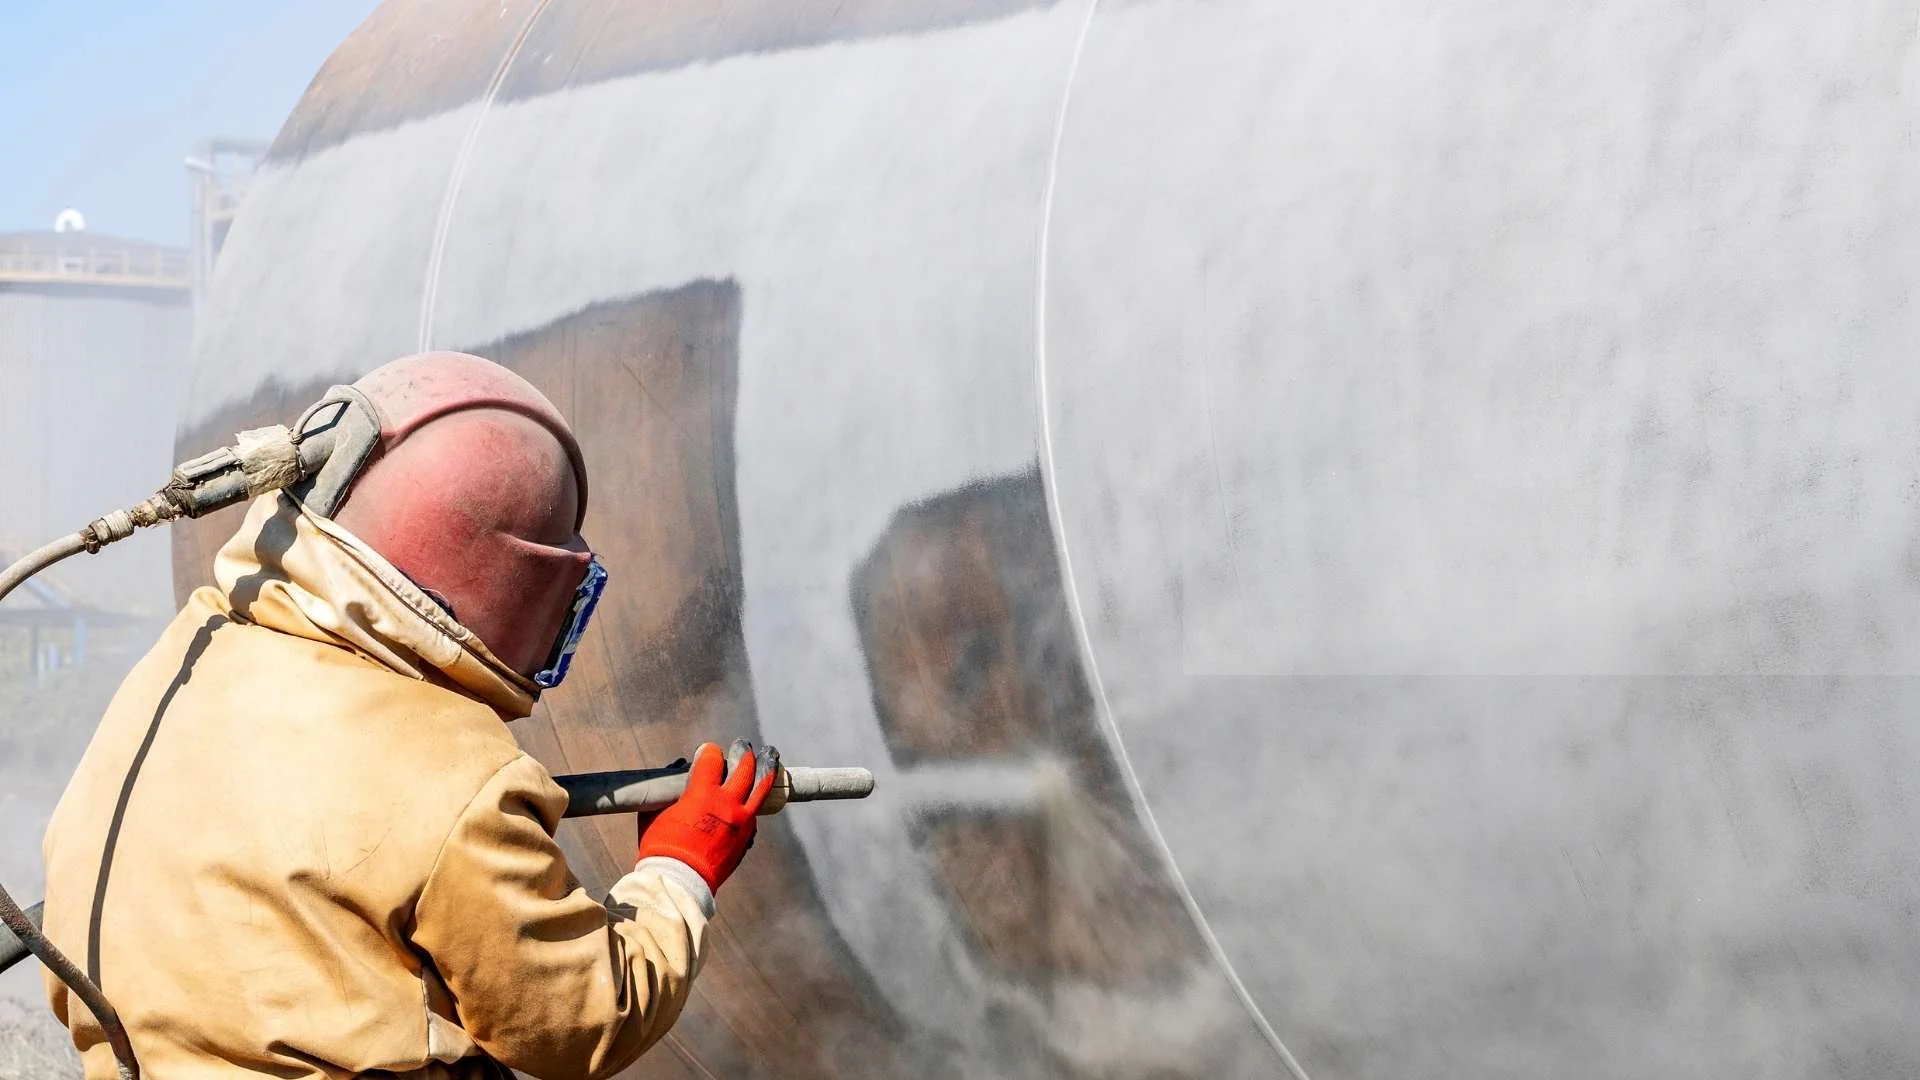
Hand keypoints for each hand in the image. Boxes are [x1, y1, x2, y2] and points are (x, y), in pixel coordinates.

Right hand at [637, 740, 778, 890]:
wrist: (679, 883)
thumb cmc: (660, 848)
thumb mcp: (654, 813)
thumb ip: (666, 789)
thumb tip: (676, 769)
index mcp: (702, 794)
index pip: (712, 759)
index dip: (709, 751)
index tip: (708, 751)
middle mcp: (727, 804)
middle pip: (743, 767)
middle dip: (741, 752)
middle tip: (741, 745)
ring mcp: (741, 821)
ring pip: (761, 786)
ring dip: (766, 766)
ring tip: (769, 754)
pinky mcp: (746, 838)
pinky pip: (755, 814)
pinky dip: (755, 802)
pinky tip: (755, 796)